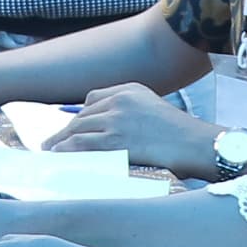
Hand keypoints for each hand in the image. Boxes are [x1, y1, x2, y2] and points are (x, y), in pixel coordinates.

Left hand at [55, 81, 231, 176]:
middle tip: (51, 143)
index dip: (78, 116)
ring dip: (60, 142)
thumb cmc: (180, 135)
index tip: (70, 128)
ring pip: (78, 130)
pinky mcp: (115, 141)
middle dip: (65, 131)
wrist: (195, 144)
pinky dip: (66, 151)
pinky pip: (82, 145)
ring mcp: (116, 120)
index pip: (92, 99)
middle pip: (82, 116)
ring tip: (51, 152)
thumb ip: (131, 112)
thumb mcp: (154, 109)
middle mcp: (120, 101)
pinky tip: (59, 157)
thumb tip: (111, 129)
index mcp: (129, 90)